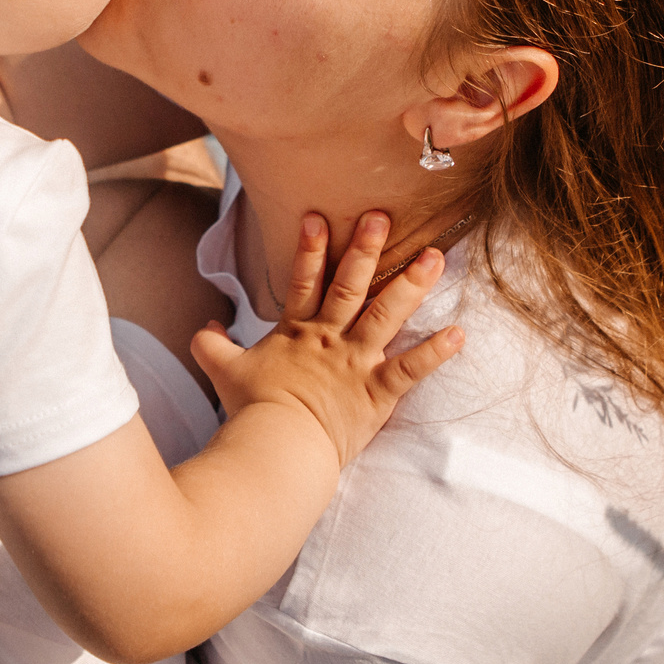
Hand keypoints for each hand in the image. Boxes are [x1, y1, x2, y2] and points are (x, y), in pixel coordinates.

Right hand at [191, 211, 461, 468]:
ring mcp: (355, 364)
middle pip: (349, 287)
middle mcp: (329, 340)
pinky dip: (435, 353)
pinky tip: (459, 333)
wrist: (276, 447)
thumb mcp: (225, 373)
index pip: (303, 282)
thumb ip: (213, 346)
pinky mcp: (376, 394)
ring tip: (435, 258)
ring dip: (411, 286)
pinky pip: (411, 370)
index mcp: (296, 333)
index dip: (310, 249)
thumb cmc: (253, 411)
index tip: (318, 216)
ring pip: (386, 316)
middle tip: (382, 216)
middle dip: (366, 250)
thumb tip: (204, 327)